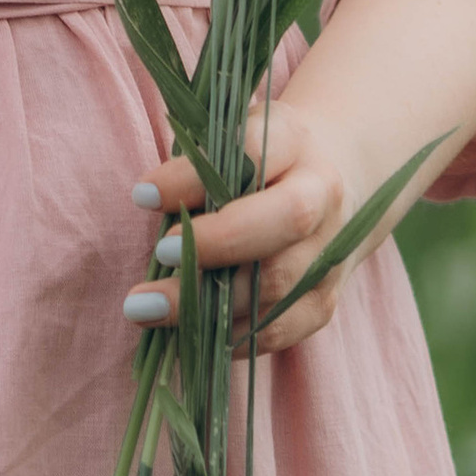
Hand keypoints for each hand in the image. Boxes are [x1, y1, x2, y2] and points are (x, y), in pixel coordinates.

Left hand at [125, 100, 367, 357]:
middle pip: (286, 220)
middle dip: (217, 243)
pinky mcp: (323, 302)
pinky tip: (186, 333)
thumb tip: (150, 200)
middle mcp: (323, 197)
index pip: (252, 154)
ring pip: (279, 286)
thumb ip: (200, 164)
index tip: (142, 195)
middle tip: (160, 254)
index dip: (196, 177)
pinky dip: (229, 336)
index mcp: (295, 141)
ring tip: (146, 308)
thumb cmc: (259, 159)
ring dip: (208, 304)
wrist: (333, 182)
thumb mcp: (232, 139)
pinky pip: (280, 329)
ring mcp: (329, 255)